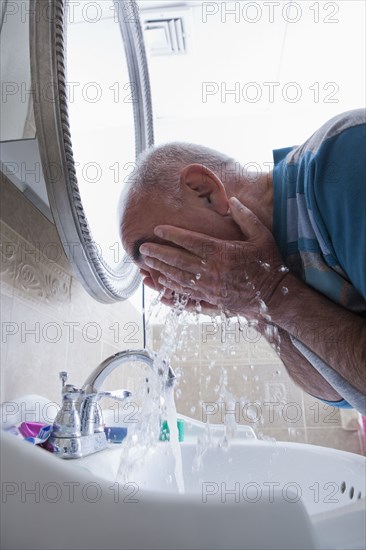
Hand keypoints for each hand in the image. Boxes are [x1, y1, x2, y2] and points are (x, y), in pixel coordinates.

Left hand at [139, 197, 288, 316]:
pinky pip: (186, 296)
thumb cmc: (269, 263)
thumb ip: (245, 217)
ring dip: (161, 271)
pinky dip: (172, 290)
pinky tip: (161, 285)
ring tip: (146, 265)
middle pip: (178, 261)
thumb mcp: (262, 235)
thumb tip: (232, 199)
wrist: (275, 296)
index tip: (157, 229)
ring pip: (179, 279)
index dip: (172, 235)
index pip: (191, 241)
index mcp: (223, 253)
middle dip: (158, 254)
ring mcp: (210, 288)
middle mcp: (213, 271)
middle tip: (142, 249)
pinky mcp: (212, 301)